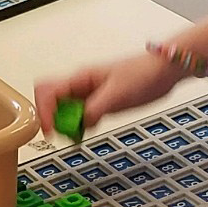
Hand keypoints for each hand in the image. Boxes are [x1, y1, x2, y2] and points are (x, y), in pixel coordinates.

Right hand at [34, 51, 181, 138]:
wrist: (163, 71)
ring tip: (74, 135)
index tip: (51, 129)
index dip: (44, 111)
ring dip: (64, 123)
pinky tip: (85, 132)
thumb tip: (80, 123)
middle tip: (62, 133)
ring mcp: (90, 94)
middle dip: (51, 118)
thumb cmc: (143, 73)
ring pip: (64, 109)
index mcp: (81, 77)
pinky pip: (79, 115)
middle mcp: (81, 85)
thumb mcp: (117, 94)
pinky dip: (77, 126)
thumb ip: (95, 109)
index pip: (47, 91)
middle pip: (50, 100)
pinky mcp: (99, 103)